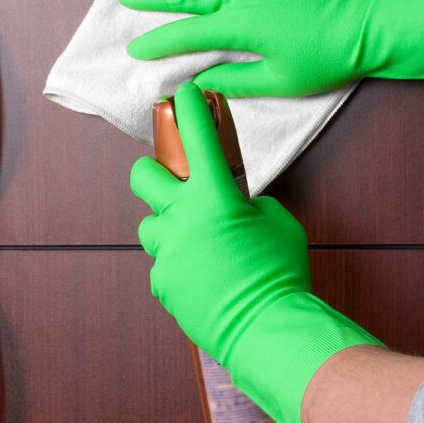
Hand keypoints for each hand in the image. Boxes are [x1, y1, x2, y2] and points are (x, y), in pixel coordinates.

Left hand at [130, 81, 382, 422]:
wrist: (267, 327)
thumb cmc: (280, 272)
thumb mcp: (277, 223)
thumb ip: (250, 204)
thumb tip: (235, 204)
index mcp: (215, 197)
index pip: (198, 140)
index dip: (190, 110)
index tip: (184, 95)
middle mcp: (182, 217)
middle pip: (143, 176)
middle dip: (153, 172)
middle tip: (171, 183)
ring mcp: (167, 250)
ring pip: (149, 225)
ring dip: (168, 226)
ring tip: (192, 242)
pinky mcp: (162, 281)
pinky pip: (161, 263)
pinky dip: (176, 263)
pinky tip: (199, 275)